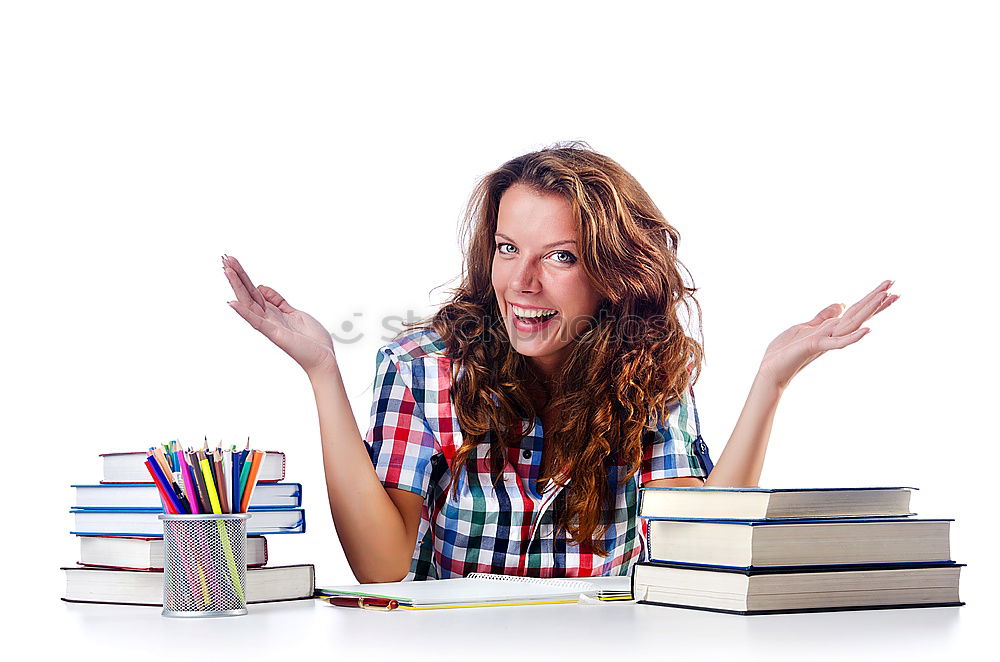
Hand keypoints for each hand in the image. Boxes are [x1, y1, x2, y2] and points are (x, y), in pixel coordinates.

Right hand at [222, 255, 337, 375]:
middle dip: (237, 277)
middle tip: (225, 260)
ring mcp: (270, 326)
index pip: (254, 291)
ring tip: (227, 271)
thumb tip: (261, 287)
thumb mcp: (294, 312)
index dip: (244, 276)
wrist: (323, 358)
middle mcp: (269, 318)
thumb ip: (278, 301)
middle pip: (249, 293)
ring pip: (249, 303)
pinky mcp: (275, 334)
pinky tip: (232, 303)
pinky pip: (257, 322)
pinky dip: (244, 313)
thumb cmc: (312, 339)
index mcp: (274, 312)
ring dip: (238, 287)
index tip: (233, 262)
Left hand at [757, 280, 898, 389]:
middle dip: (876, 300)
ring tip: (886, 296)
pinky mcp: (816, 346)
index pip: (855, 311)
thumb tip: (841, 304)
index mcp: (831, 328)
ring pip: (852, 323)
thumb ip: (824, 317)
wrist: (771, 368)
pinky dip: (853, 337)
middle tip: (894, 285)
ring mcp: (826, 340)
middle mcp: (832, 333)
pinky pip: (838, 342)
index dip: (871, 300)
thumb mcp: (806, 326)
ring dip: (869, 310)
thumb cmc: (786, 350)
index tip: (890, 287)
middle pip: (858, 314)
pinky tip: (868, 329)